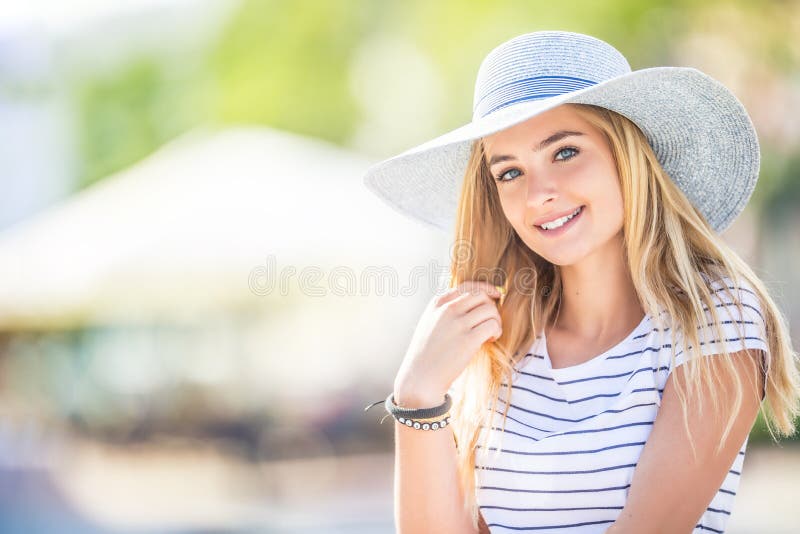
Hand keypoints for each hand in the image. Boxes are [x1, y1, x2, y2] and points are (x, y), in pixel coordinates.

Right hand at [394, 280, 502, 405]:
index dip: (485, 289)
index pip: (467, 286)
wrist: (419, 378)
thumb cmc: (425, 354)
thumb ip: (444, 311)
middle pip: (481, 296)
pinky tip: (489, 340)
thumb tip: (470, 304)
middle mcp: (447, 310)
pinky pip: (492, 325)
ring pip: (490, 310)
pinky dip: (496, 331)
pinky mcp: (468, 340)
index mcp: (437, 304)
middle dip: (491, 306)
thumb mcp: (429, 324)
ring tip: (490, 334)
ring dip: (496, 320)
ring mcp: (457, 324)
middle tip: (491, 321)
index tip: (495, 295)